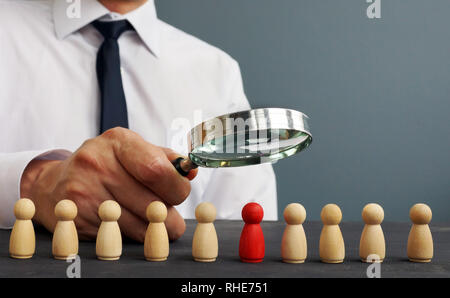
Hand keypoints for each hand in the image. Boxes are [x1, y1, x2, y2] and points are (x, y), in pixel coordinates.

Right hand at [20, 127, 197, 241]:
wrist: (54, 183)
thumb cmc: (105, 165)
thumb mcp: (132, 150)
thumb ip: (165, 159)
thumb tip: (191, 172)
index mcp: (118, 141)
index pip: (157, 170)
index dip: (177, 187)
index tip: (180, 193)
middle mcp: (97, 163)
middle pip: (152, 203)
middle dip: (170, 215)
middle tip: (169, 214)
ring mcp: (84, 192)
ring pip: (140, 226)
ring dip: (153, 229)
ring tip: (150, 220)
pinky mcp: (77, 218)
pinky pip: (121, 237)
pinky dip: (131, 235)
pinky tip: (126, 223)